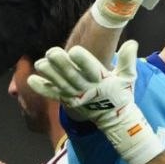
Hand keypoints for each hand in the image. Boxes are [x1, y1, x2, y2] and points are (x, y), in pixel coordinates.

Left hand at [28, 40, 164, 163]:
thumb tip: (132, 43)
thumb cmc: (121, 94)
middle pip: (72, 76)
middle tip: (51, 52)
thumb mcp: (128, 78)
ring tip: (40, 64)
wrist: (115, 120)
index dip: (82, 61)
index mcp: (101, 81)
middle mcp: (87, 89)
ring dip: (49, 74)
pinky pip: (53, 94)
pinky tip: (31, 80)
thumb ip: (128, 61)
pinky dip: (42, 88)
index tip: (74, 50)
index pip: (91, 69)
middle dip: (61, 64)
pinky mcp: (68, 100)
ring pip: (61, 84)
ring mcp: (76, 96)